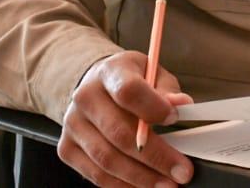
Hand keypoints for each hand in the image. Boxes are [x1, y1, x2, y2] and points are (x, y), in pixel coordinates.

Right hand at [59, 51, 195, 186]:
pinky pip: (96, 174)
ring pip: (107, 159)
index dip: (153, 107)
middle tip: (181, 171)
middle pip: (119, 132)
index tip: (175, 119)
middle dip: (155, 156)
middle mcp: (86, 97)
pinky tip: (143, 186)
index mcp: (110, 72)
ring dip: (141, 177)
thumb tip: (181, 105)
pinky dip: (122, 185)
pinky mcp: (67, 149)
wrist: (94, 87)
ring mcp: (73, 125)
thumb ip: (167, 90)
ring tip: (167, 184)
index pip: (128, 91)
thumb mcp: (152, 73)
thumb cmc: (129, 81)